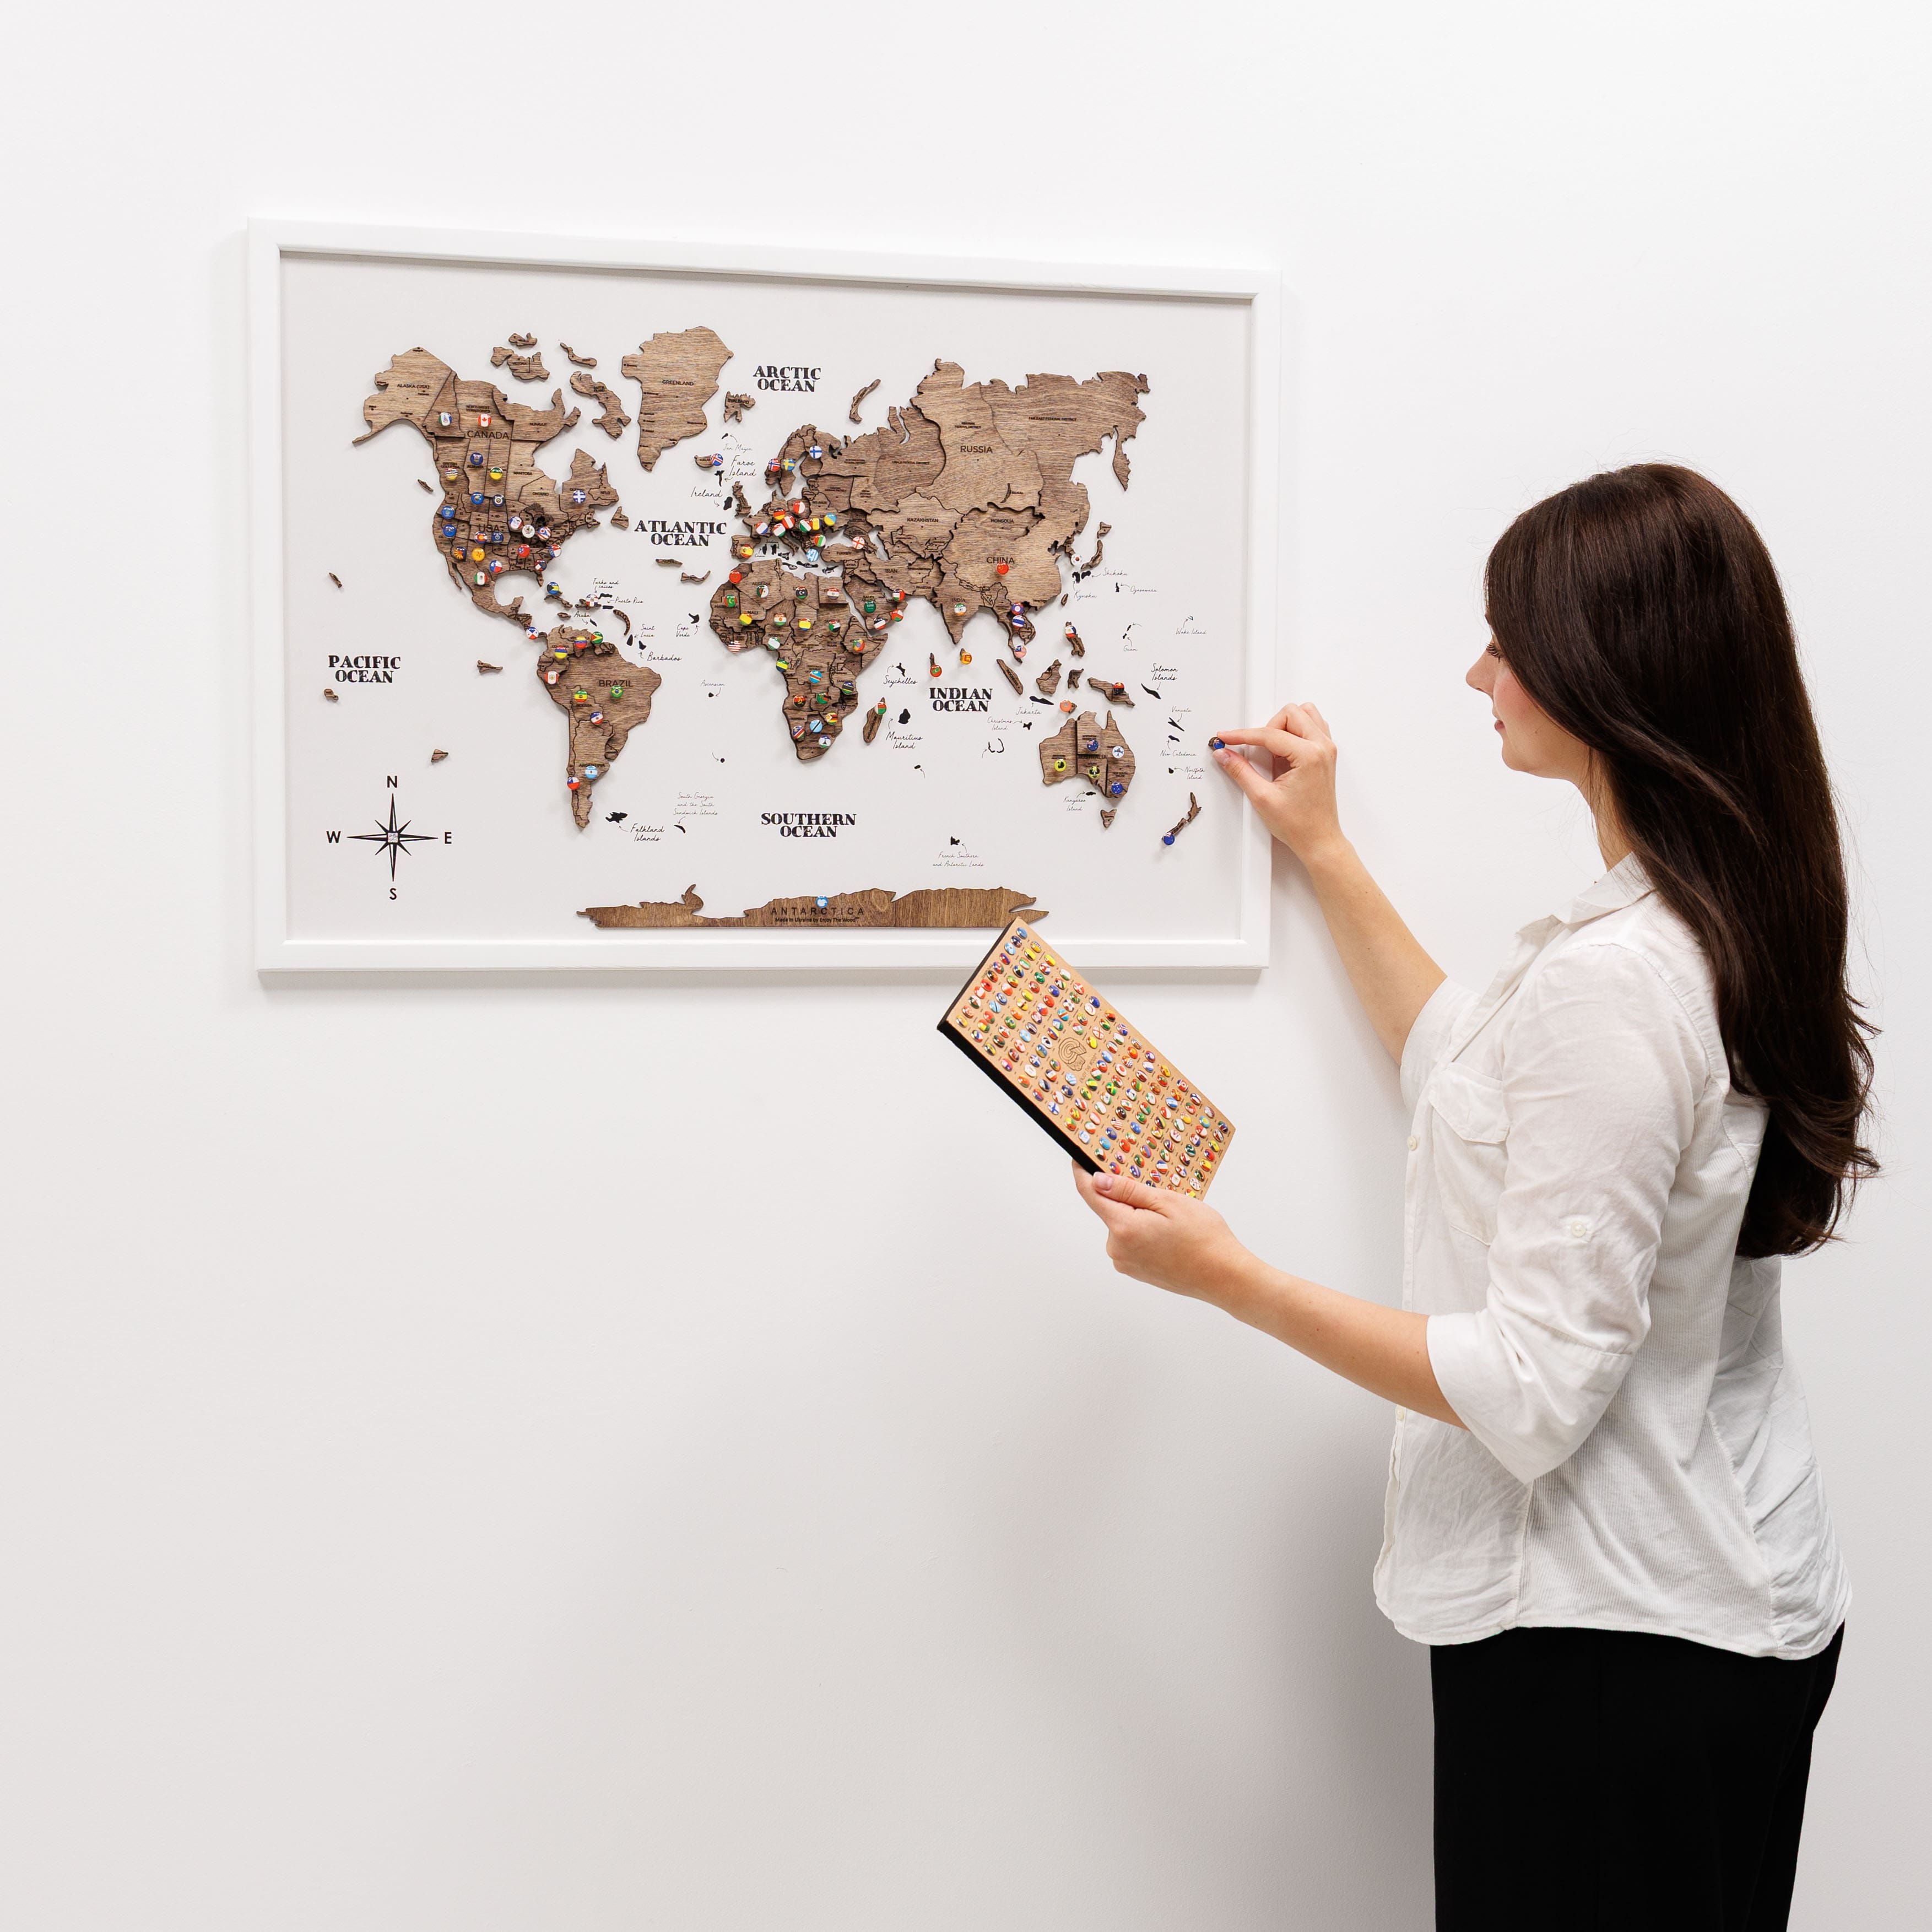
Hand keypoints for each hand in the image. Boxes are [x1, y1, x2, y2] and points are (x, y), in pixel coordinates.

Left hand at [1072, 1163, 1249, 1303]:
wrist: (1224, 1276)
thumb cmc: (1203, 1238)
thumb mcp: (1168, 1202)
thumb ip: (1128, 1191)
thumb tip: (1097, 1180)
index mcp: (1123, 1228)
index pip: (1090, 1194)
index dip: (1082, 1173)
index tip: (1079, 1157)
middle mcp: (1117, 1249)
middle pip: (1110, 1209)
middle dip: (1127, 1196)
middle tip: (1157, 1191)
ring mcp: (1125, 1262)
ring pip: (1122, 1225)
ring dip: (1138, 1215)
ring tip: (1171, 1218)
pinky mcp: (1135, 1270)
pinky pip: (1131, 1241)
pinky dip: (1144, 1231)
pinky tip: (1169, 1233)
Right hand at [1211, 701, 1343, 863]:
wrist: (1319, 839)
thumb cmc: (1299, 824)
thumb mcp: (1262, 797)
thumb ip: (1240, 771)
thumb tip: (1224, 754)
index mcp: (1309, 756)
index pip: (1270, 734)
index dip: (1243, 735)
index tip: (1226, 739)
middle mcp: (1322, 748)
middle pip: (1291, 713)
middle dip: (1267, 727)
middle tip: (1254, 749)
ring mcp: (1327, 749)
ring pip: (1305, 714)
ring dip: (1284, 724)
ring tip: (1271, 747)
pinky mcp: (1326, 754)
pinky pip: (1313, 726)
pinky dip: (1296, 730)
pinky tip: (1284, 748)